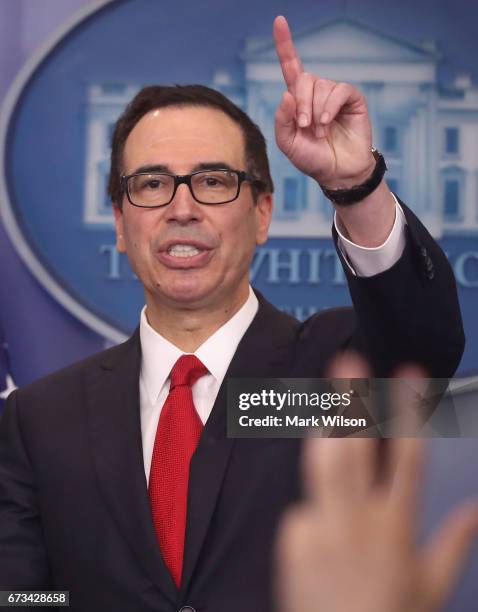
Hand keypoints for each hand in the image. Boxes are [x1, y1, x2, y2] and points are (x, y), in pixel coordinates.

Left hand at [273, 16, 374, 188]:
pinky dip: (330, 107)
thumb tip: (287, 94)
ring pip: (320, 86)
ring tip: (319, 132)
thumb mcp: (288, 143)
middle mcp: (316, 93)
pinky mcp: (352, 99)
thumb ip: (282, 120)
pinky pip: (339, 91)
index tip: (279, 21)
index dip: (285, 44)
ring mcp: (334, 95)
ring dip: (316, 111)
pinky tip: (327, 124)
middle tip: (303, 126)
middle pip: (303, 78)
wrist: (336, 172)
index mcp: (298, 100)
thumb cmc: (312, 158)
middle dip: (301, 103)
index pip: (291, 66)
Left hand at [275, 354, 477, 611]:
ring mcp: (323, 525)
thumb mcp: (432, 585)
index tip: (407, 374)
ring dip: (325, 425)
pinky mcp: (295, 536)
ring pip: (321, 462)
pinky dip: (313, 509)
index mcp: (398, 526)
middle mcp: (359, 520)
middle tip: (349, 361)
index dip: (406, 410)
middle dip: (352, 399)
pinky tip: (321, 525)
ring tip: (326, 400)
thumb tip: (477, 508)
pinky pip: (303, 508)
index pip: (407, 455)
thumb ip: (455, 542)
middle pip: (354, 445)